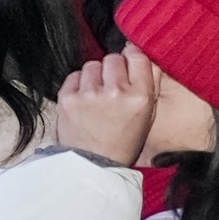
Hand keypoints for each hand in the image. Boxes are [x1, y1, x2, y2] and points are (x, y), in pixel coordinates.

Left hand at [52, 49, 162, 166]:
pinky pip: (74, 76)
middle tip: (113, 84)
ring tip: (98, 94)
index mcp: (140, 96)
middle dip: (114, 68)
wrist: (94, 164)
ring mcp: (89, 94)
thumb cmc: (124, 140)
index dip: (132, 56)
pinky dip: (79, 84)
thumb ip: (150, 84)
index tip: (129, 60)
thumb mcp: (148, 115)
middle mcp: (115, 92)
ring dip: (95, 75)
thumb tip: (146, 57)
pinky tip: (84, 99)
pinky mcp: (68, 98)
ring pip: (92, 65)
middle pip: (113, 58)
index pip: (137, 56)